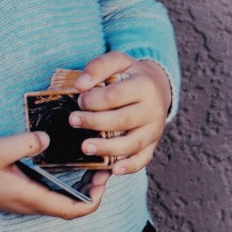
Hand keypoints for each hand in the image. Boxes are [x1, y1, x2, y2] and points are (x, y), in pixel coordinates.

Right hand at [0, 131, 109, 218]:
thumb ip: (27, 143)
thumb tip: (49, 139)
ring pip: (62, 202)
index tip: (103, 180)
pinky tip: (67, 165)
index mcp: (31, 197)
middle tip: (103, 168)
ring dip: (80, 189)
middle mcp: (31, 204)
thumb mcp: (0, 149)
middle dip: (92, 192)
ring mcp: (26, 201)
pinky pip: (51, 194)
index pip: (72, 210)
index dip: (94, 200)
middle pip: (72, 208)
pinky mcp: (21, 194)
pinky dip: (66, 185)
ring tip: (91, 166)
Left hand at [72, 52, 172, 176]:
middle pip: (122, 120)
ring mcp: (154, 130)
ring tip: (85, 147)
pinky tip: (113, 170)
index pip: (115, 96)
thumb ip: (98, 67)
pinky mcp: (152, 145)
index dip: (94, 100)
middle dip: (95, 122)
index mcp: (145, 85)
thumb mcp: (118, 61)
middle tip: (74, 120)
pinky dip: (129, 167)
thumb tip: (80, 85)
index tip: (79, 100)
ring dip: (107, 148)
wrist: (158, 86)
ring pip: (132, 144)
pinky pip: (142, 159)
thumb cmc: (131, 74)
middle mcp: (153, 109)